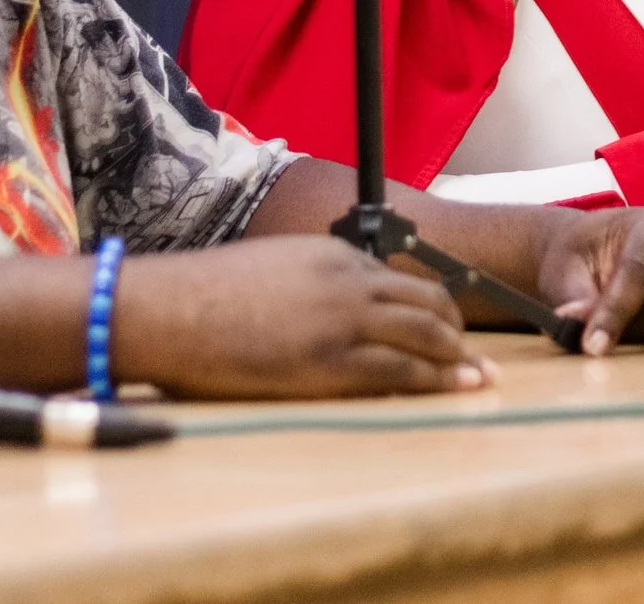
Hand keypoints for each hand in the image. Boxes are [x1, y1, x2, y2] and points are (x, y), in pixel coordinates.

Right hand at [116, 235, 491, 398]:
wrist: (167, 308)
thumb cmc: (202, 295)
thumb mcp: (270, 268)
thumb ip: (308, 281)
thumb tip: (322, 309)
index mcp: (333, 254)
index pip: (400, 278)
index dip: (430, 303)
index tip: (446, 322)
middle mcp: (349, 280)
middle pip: (428, 301)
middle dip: (457, 329)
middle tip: (473, 355)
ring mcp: (344, 320)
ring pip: (426, 334)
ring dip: (458, 357)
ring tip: (476, 376)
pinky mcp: (331, 361)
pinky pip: (402, 371)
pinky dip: (437, 381)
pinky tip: (457, 389)